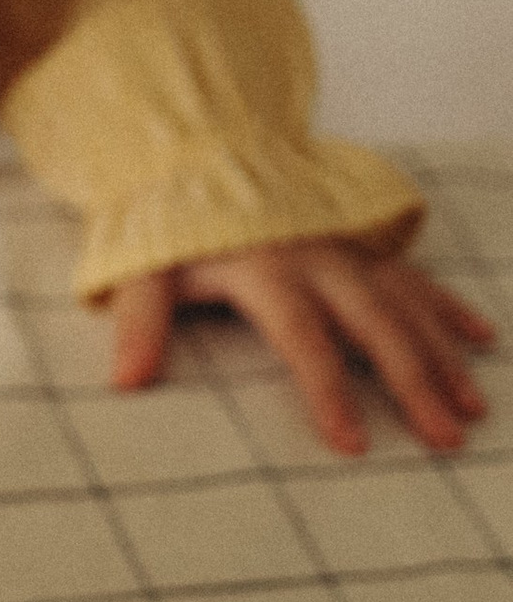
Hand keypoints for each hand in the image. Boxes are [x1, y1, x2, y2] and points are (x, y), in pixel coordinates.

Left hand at [108, 240, 495, 454]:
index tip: (353, 444)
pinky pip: (413, 276)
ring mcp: (346, 251)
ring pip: (406, 304)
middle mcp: (319, 260)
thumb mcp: (144, 268)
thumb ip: (139, 322)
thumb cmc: (173, 228)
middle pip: (375, 325)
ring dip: (442, 354)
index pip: (304, 339)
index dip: (328, 390)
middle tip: (446, 438)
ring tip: (472, 407)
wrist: (198, 157)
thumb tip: (125, 382)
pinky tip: (481, 337)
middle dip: (414, 382)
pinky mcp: (359, 247)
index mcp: (267, 271)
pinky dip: (448, 306)